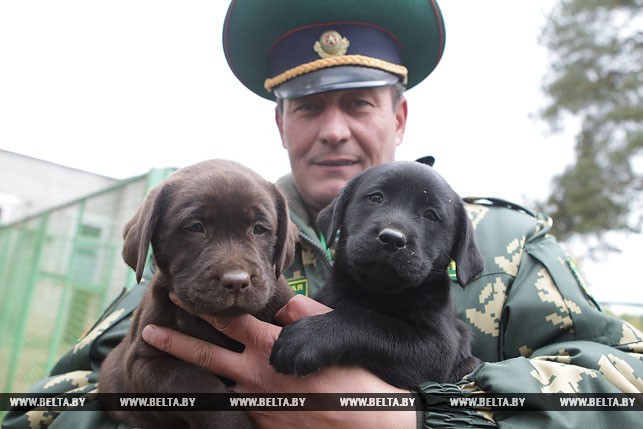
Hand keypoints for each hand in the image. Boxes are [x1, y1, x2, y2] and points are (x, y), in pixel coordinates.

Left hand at [142, 294, 416, 428]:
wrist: (365, 421)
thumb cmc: (351, 372)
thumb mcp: (329, 331)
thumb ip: (300, 313)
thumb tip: (280, 305)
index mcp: (271, 348)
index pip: (226, 322)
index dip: (199, 308)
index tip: (177, 296)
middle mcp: (256, 376)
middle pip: (204, 355)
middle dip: (173, 342)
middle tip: (148, 331)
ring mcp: (256, 403)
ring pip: (216, 383)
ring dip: (196, 370)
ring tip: (174, 357)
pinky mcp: (262, 422)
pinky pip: (238, 405)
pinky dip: (226, 393)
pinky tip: (219, 386)